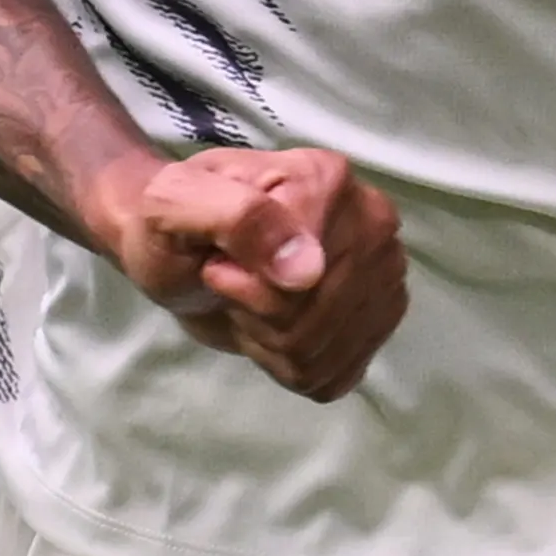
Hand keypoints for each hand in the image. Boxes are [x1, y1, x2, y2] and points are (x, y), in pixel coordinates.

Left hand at [88, 139, 406, 398]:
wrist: (181, 250)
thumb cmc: (174, 221)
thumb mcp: (176, 204)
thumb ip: (237, 219)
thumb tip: (308, 272)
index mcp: (328, 180)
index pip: (308, 277)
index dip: (250, 289)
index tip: (217, 266)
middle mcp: (373, 222)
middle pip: (318, 318)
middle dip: (259, 318)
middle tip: (231, 287)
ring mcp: (382, 273)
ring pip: (327, 352)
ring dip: (271, 344)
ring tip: (249, 306)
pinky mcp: (376, 319)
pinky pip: (337, 374)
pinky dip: (292, 367)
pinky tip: (272, 332)